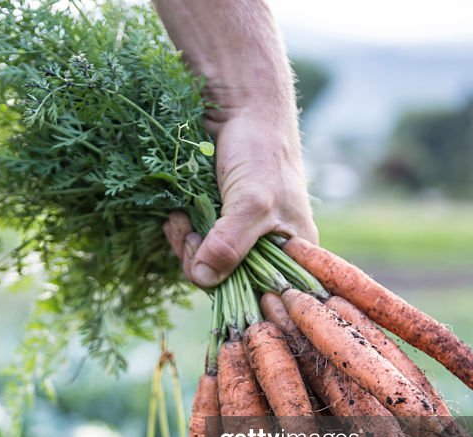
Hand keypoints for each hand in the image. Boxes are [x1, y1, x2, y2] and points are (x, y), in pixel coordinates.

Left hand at [162, 111, 318, 288]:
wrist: (240, 106)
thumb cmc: (260, 151)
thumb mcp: (250, 203)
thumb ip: (230, 244)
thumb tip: (205, 279)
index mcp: (296, 252)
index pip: (265, 295)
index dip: (236, 290)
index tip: (212, 265)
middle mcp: (270, 249)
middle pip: (230, 284)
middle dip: (203, 263)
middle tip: (191, 234)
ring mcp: (241, 236)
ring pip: (207, 266)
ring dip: (186, 246)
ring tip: (180, 220)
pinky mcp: (216, 223)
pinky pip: (195, 246)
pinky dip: (181, 235)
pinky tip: (176, 217)